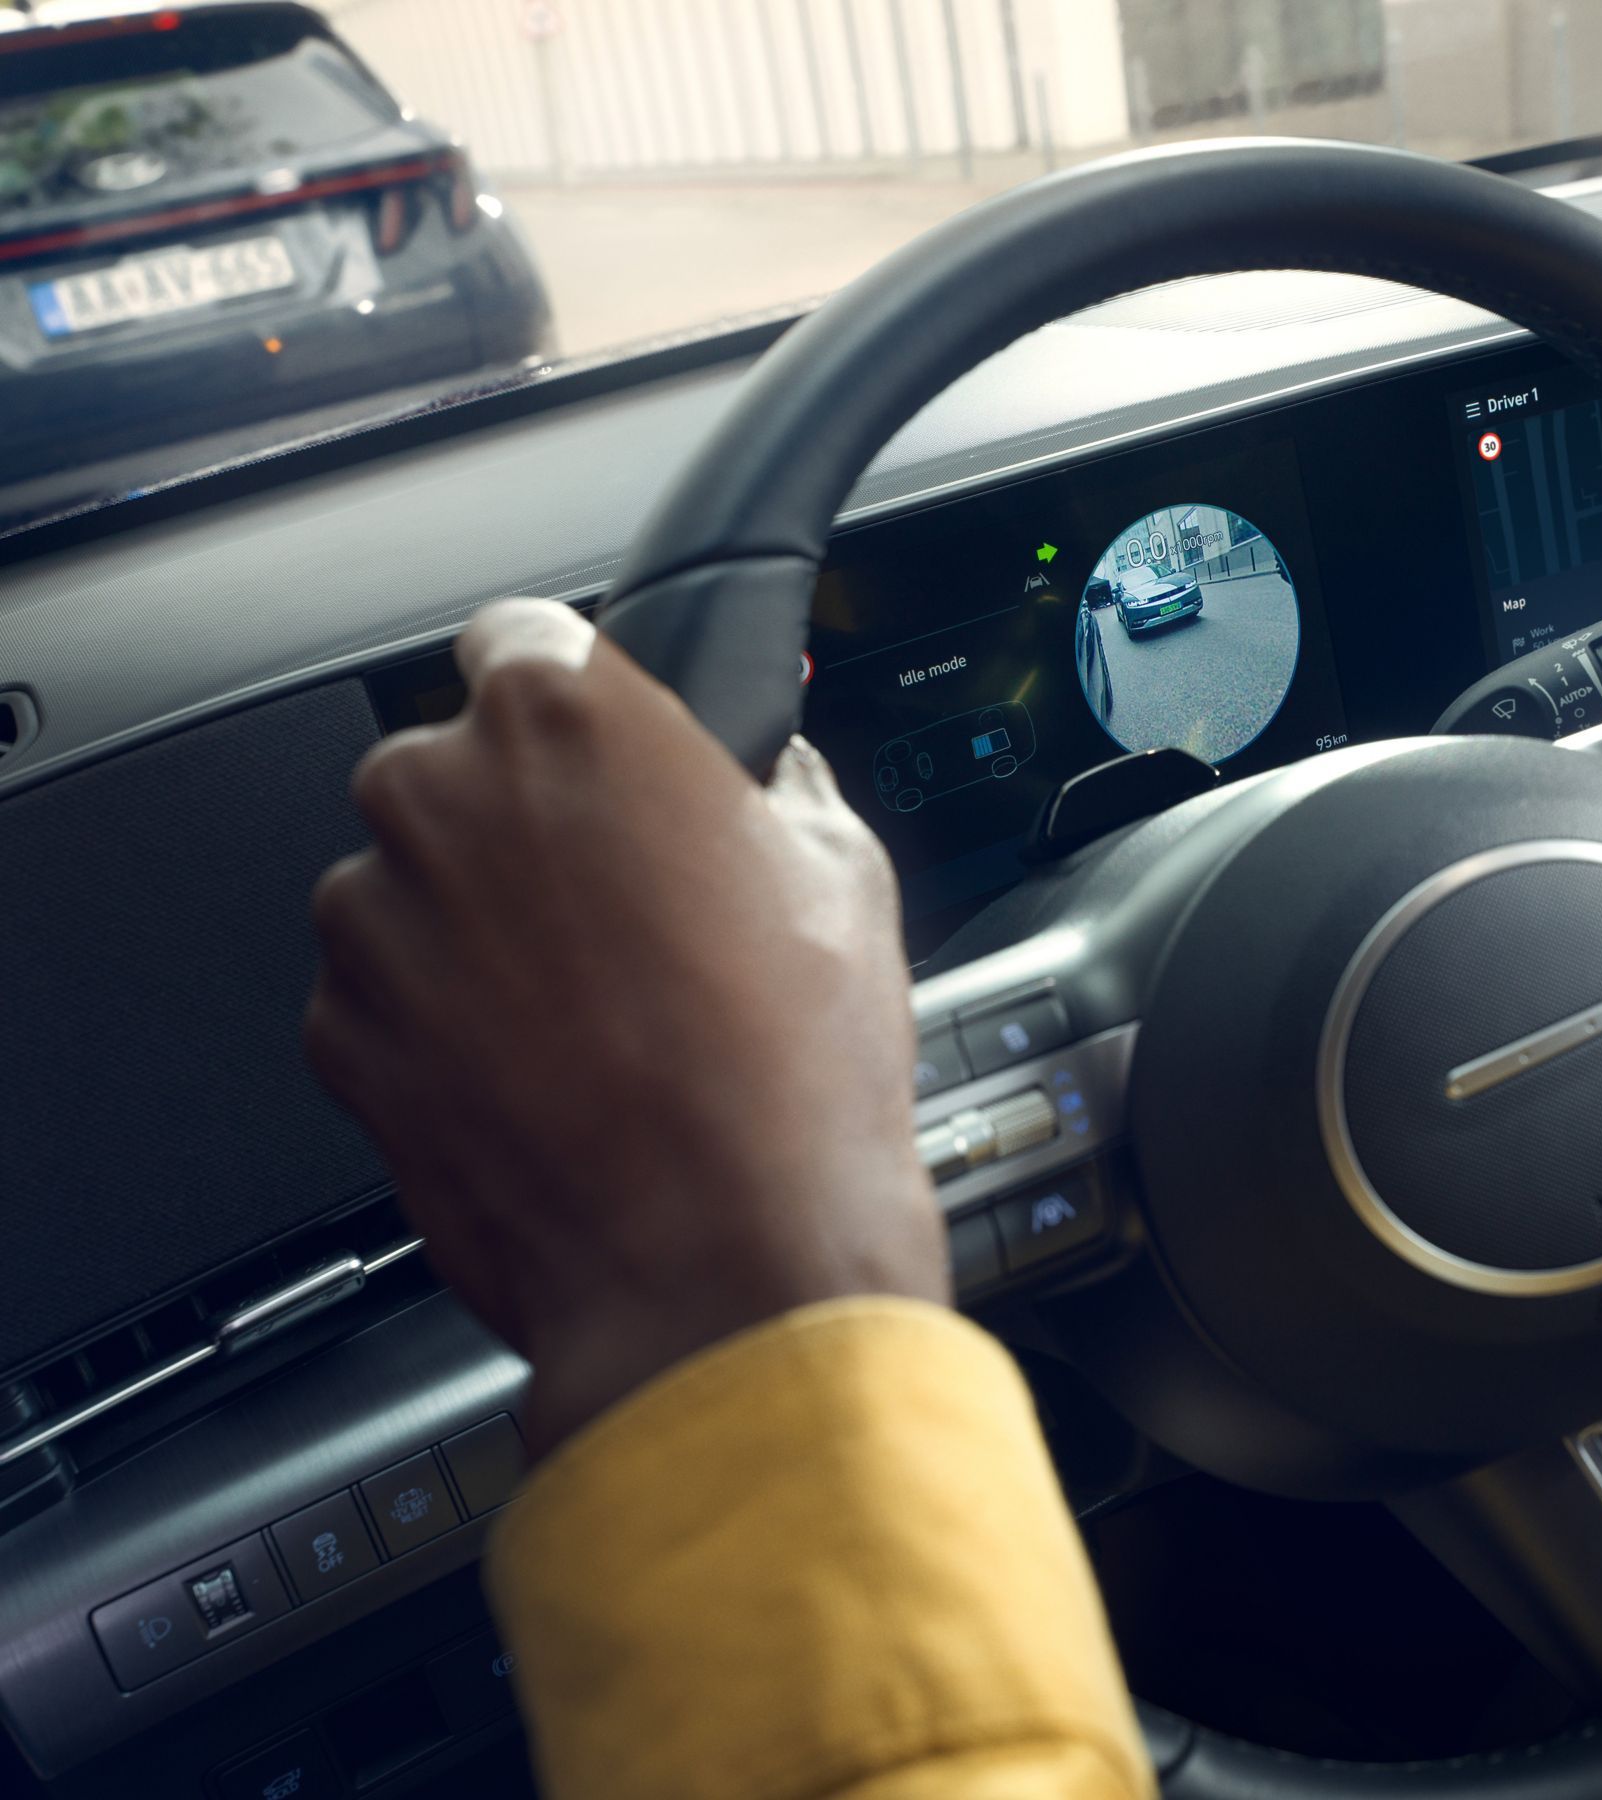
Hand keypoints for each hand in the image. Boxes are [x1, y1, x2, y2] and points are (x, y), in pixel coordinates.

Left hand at [307, 599, 944, 1453]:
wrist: (721, 1267)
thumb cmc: (791, 1074)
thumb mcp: (844, 871)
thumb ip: (768, 779)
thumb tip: (753, 768)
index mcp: (568, 720)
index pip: (526, 636)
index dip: (578, 700)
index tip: (605, 750)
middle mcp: (440, 796)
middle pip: (460, 766)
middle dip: (529, 821)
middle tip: (634, 907)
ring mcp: (373, 921)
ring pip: (416, 883)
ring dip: (483, 924)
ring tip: (602, 1014)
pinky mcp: (339, 1037)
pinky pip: (388, 993)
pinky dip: (446, 1021)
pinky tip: (554, 1077)